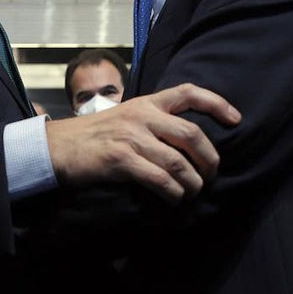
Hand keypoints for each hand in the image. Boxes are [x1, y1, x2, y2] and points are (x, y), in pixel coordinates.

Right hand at [46, 82, 240, 203]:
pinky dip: (174, 194)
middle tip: (212, 175)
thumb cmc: (91, 136)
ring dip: (193, 184)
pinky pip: (160, 180)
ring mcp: (131, 138)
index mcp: (145, 103)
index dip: (217, 104)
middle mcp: (141, 116)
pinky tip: (174, 200)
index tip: (235, 120)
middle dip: (210, 159)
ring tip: (193, 194)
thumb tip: (185, 144)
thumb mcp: (123, 118)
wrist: (57, 147)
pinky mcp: (121, 160)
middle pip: (192, 134)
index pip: (188, 93)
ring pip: (179, 163)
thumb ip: (151, 123)